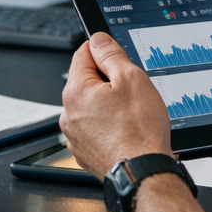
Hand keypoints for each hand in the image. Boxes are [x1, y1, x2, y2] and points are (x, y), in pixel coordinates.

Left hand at [60, 33, 172, 179]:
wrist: (143, 172)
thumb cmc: (139, 130)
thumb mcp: (131, 78)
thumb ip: (111, 54)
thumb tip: (98, 39)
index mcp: (76, 91)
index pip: (83, 53)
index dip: (103, 50)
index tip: (117, 55)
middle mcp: (69, 114)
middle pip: (87, 81)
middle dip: (108, 80)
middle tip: (131, 89)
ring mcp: (75, 136)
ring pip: (92, 105)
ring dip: (108, 104)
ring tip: (131, 113)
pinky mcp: (85, 152)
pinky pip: (95, 128)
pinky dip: (108, 125)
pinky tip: (126, 129)